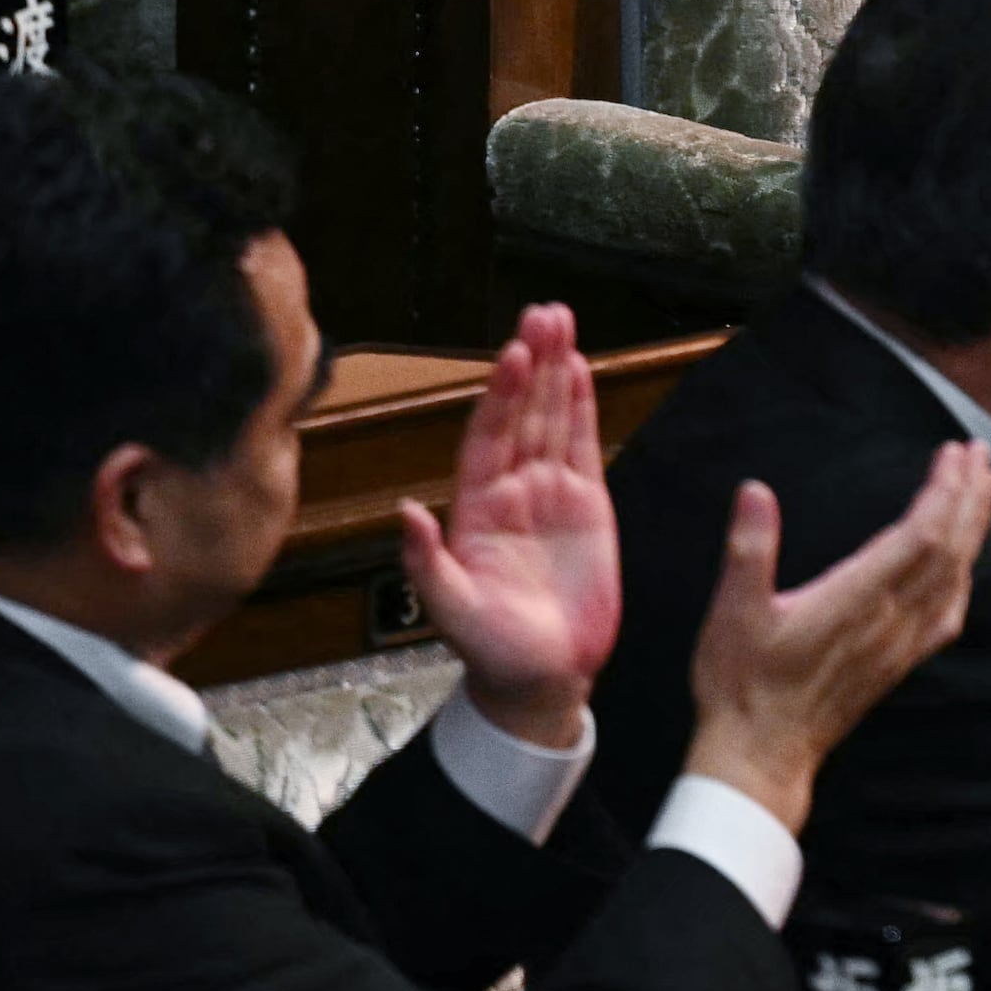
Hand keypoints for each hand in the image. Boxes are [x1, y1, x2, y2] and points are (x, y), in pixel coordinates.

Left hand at [398, 304, 623, 744]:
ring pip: (552, 418)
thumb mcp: (450, 610)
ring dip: (558, 370)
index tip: (513, 353)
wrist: (541, 677)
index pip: (488, 437)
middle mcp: (510, 490)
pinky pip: (583, 445)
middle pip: (522, 413)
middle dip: (533, 362)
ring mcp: (549, 494)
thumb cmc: (492, 650)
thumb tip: (403, 511)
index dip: (501, 394)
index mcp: (474, 509)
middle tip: (544, 312)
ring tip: (562, 320)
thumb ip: (426, 561)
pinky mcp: (587, 506)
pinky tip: (582, 369)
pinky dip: (583, 406)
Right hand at [676, 446, 990, 832]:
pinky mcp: (897, 665)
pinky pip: (946, 616)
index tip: (953, 452)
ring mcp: (899, 645)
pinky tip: (964, 567)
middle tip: (978, 453)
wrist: (760, 758)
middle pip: (947, 549)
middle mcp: (888, 620)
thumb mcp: (732, 612)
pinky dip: (963, 580)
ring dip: (971, 530)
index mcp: (855, 599)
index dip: (942, 492)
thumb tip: (754, 491)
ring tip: (983, 490)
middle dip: (966, 497)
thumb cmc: (742, 685)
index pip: (919, 536)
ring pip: (953, 579)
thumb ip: (749, 549)